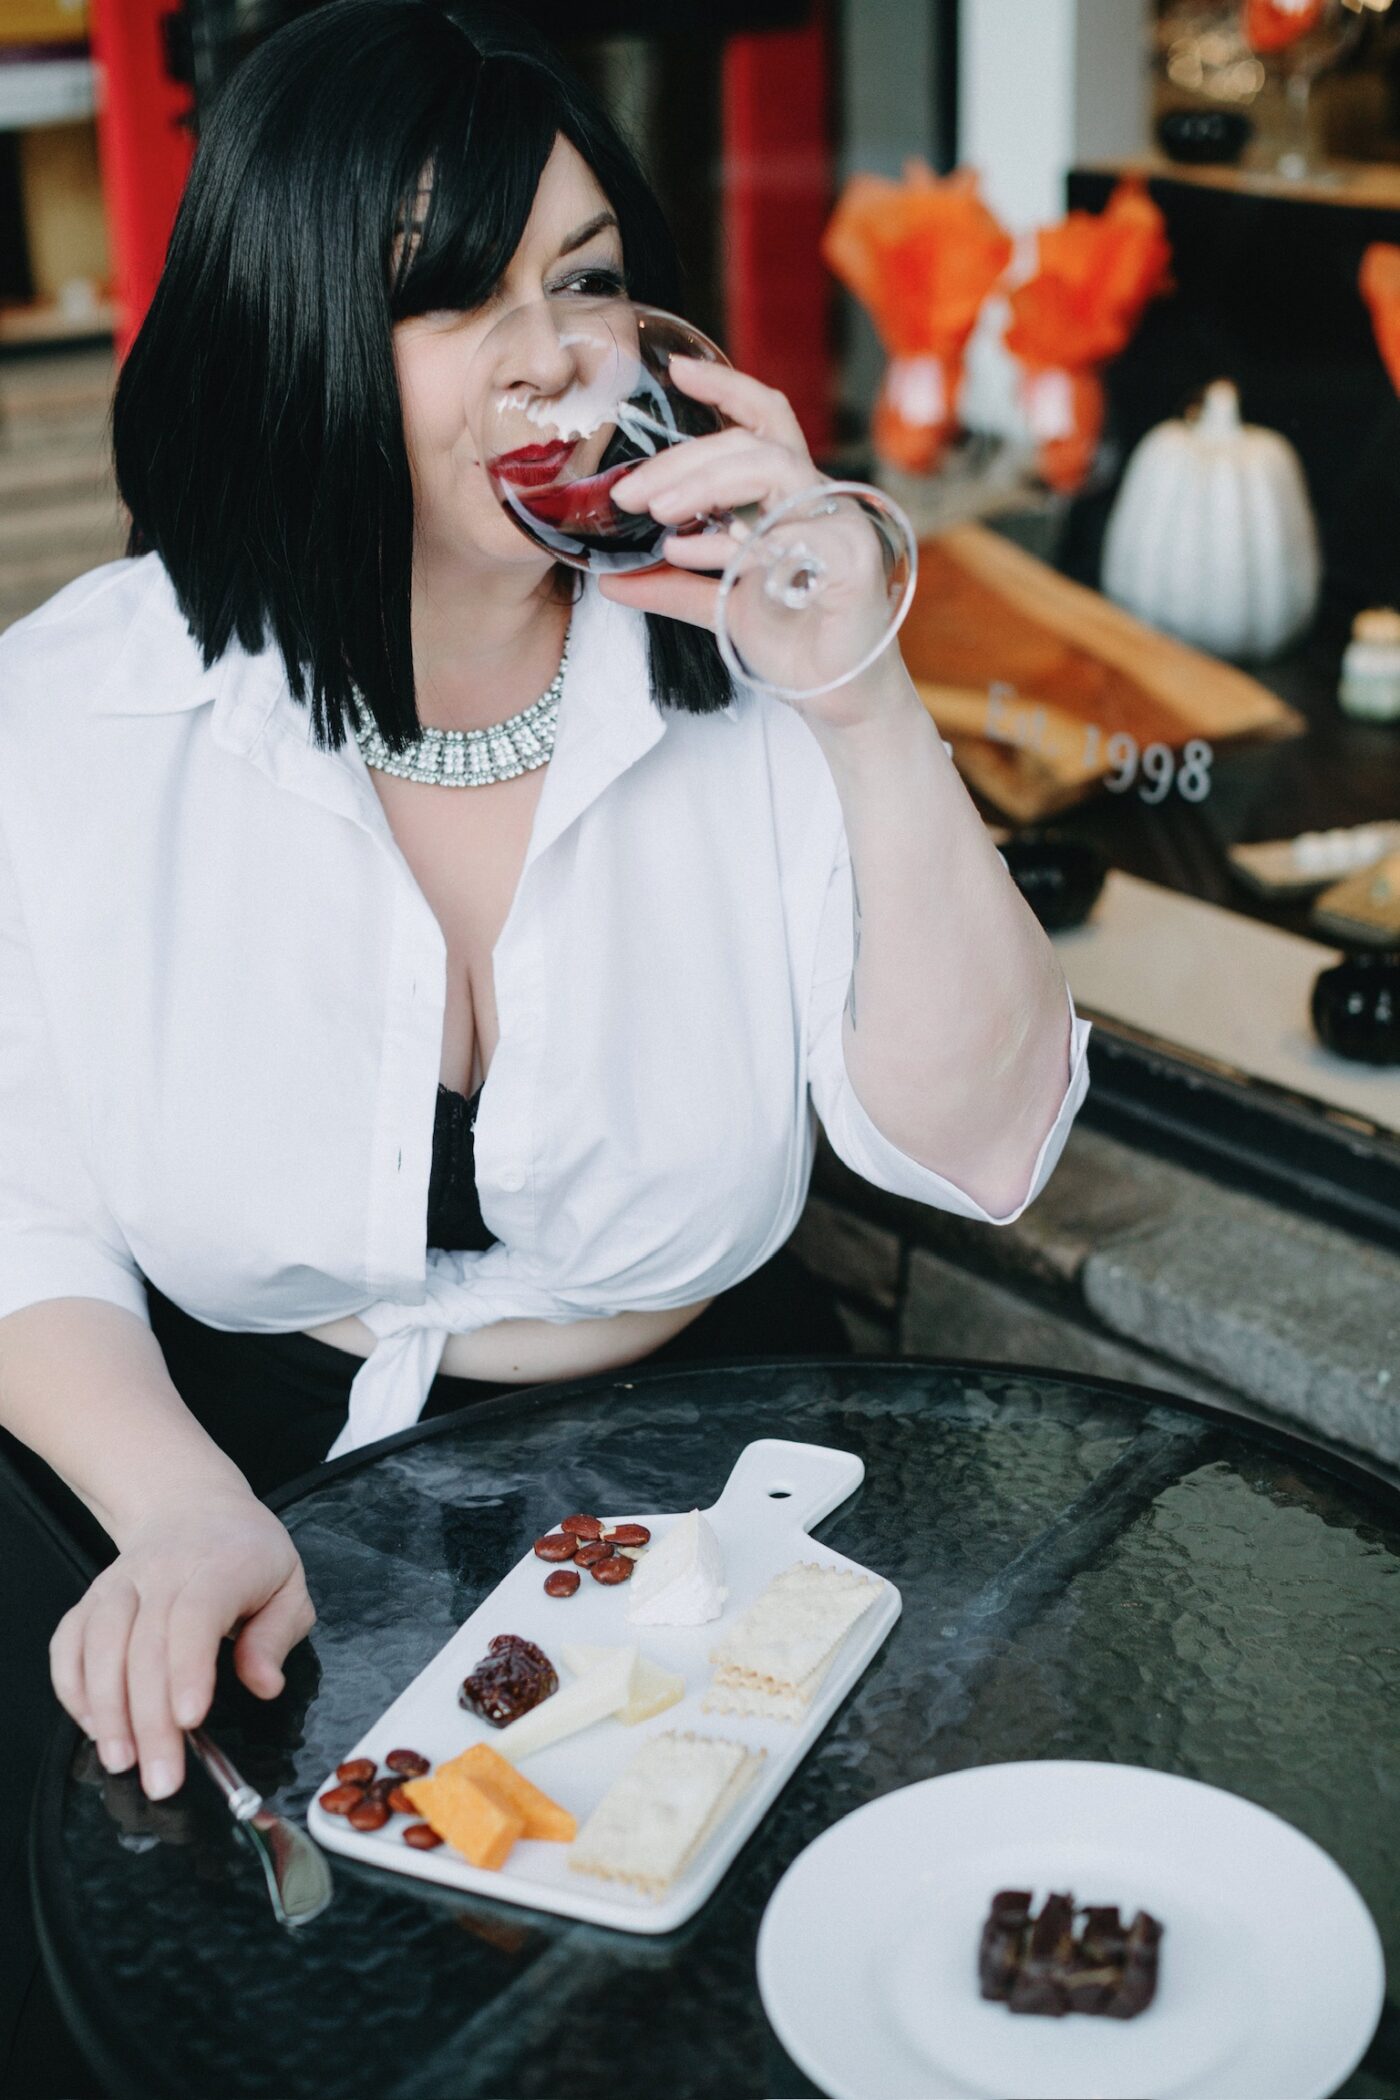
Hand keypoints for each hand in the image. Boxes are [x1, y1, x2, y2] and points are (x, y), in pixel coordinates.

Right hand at [49, 1491, 314, 1800]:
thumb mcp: (288, 1585)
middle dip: (149, 1718)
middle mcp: (162, 1571)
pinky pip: (68, 1642)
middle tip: (162, 1776)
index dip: (188, 1669)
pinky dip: (72, 1687)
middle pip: (145, 1644)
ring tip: (121, 1760)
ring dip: (105, 1708)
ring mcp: (120, 1583)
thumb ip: (278, 1636)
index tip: (191, 1720)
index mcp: (220, 1565)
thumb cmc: (247, 1554)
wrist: (193, 1506)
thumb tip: (264, 1684)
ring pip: (98, 1642)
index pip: (195, 1616)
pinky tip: (93, 1726)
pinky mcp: (92, 1598)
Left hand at [599, 357, 910, 725]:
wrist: (835, 697)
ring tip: (655, 512)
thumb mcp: (718, 605)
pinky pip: (786, 532)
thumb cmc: (792, 641)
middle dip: (682, 460)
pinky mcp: (850, 558)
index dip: (725, 388)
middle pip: (749, 443)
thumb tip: (611, 581)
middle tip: (629, 492)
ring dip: (703, 482)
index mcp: (790, 495)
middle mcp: (817, 497)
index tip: (676, 370)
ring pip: (769, 468)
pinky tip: (685, 551)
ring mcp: (839, 522)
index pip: (762, 421)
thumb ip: (671, 585)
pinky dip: (729, 540)